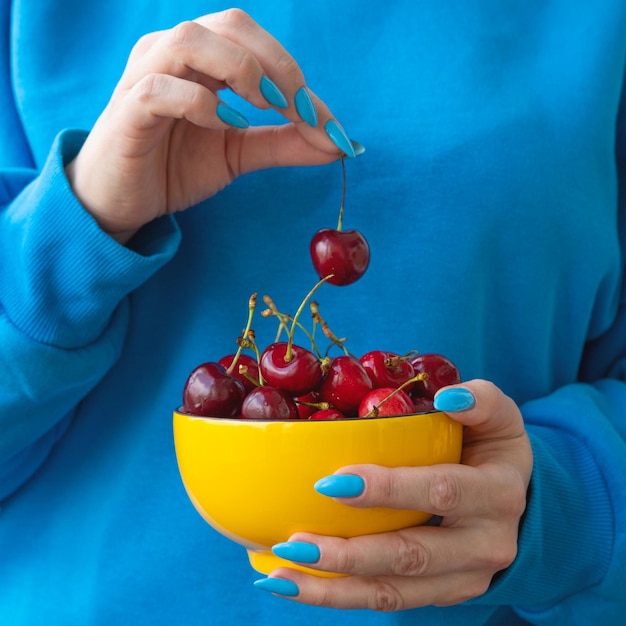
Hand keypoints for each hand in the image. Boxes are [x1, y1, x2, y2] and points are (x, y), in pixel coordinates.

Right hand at [65, 9, 352, 242]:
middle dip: (276, 62)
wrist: (123, 201)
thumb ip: (284, 142)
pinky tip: (223, 125)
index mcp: (203, 61)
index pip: (257, 46)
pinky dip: (199, 103)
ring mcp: (146, 77)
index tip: (328, 124)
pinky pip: (160, 89)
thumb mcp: (239, 153)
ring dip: (239, 69)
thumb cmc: (174, 167)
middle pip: (230, 25)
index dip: (296, 77)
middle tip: (298, 107)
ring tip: (262, 107)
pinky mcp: (127, 110)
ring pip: (191, 40)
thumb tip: (338, 144)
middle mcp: (173, 56)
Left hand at [256, 379, 532, 610]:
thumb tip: (447, 398)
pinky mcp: (442, 594)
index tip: (332, 481)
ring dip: (333, 586)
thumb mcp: (500, 417)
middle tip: (295, 540)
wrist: (521, 502)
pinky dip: (340, 597)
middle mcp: (486, 544)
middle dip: (350, 552)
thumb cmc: (493, 449)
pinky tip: (298, 585)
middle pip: (411, 554)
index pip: (441, 491)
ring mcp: (464, 578)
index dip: (388, 489)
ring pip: (393, 592)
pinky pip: (388, 601)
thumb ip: (480, 401)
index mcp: (497, 493)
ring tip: (281, 573)